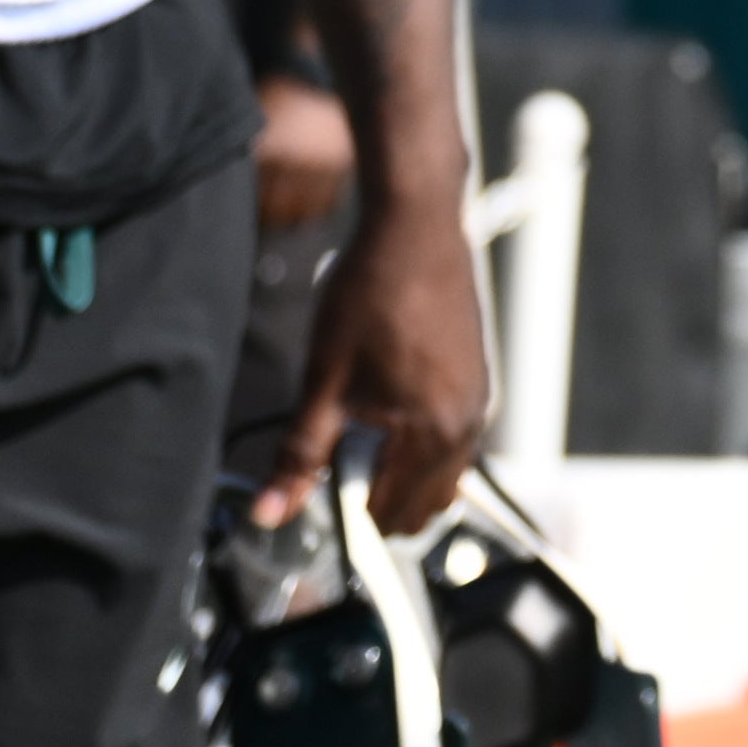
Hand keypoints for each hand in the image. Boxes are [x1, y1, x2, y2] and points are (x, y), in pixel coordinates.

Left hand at [271, 149, 489, 523]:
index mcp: (433, 432)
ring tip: (359, 444)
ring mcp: (477, 401)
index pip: (393, 513)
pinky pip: (455, 442)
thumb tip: (270, 511)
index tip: (318, 502)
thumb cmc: (371, 295)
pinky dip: (422, 448)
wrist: (416, 228)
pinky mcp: (476, 379)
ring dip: (403, 477)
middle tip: (334, 475)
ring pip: (445, 476)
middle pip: (427, 505)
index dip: (350, 519)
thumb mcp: (324, 380)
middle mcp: (467, 424)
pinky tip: (386, 415)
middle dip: (380, 504)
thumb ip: (300, 454)